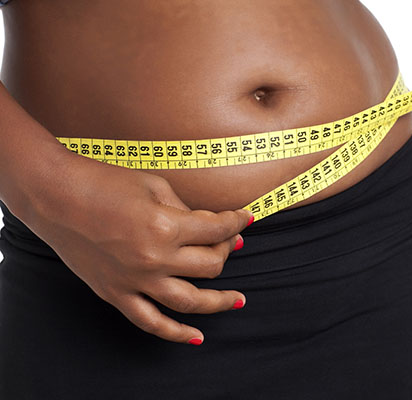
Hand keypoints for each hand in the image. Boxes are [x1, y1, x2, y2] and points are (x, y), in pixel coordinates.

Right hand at [25, 151, 252, 344]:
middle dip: (227, 251)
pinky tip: (197, 337)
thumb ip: (186, 210)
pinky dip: (175, 333)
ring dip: (220, 302)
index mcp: (166, 227)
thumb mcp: (155, 187)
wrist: (56, 196)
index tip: (245, 218)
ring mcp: (134, 281)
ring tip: (239, 300)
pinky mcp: (116, 293)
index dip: (236, 222)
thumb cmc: (105, 183)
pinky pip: (150, 322)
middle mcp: (154, 259)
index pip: (217, 231)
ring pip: (190, 301)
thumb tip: (210, 226)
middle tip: (230, 242)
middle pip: (209, 265)